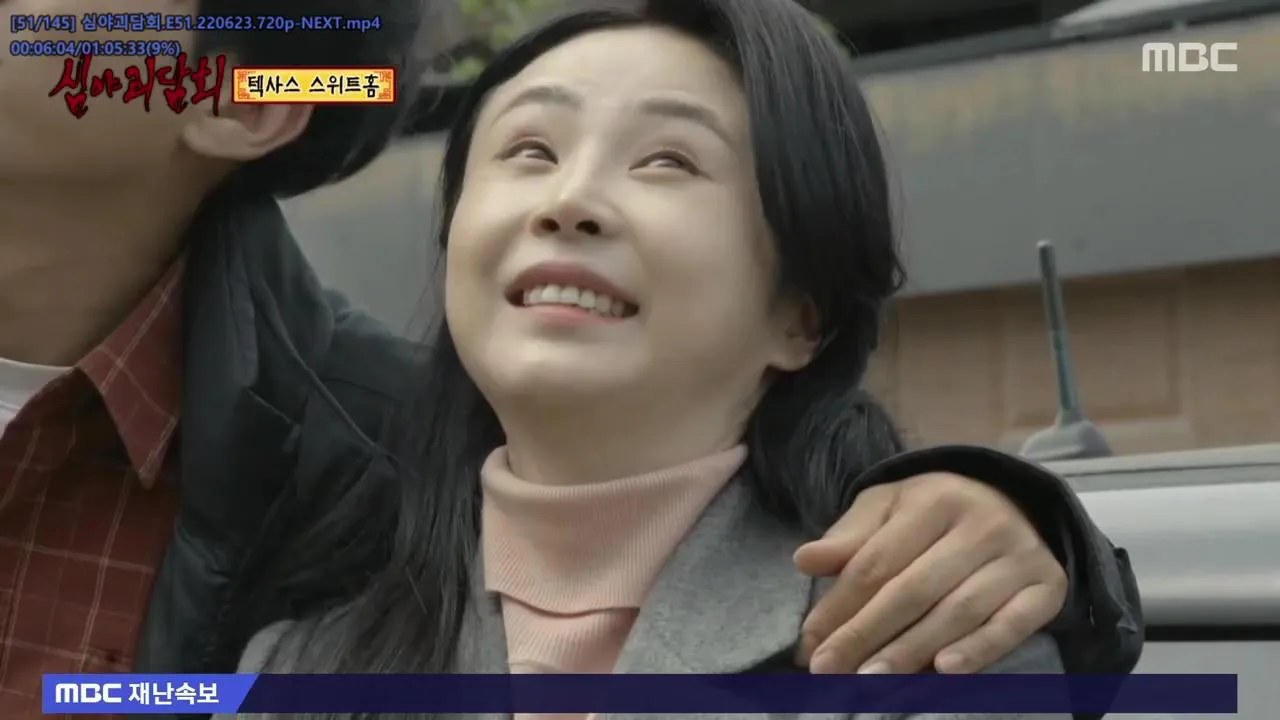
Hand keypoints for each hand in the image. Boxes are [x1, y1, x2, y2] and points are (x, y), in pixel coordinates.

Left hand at [793, 472, 1066, 673]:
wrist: (1017, 502)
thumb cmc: (936, 512)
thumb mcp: (889, 507)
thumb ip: (849, 537)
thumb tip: (804, 560)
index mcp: (933, 498)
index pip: (877, 561)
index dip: (840, 606)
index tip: (811, 645)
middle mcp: (981, 523)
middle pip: (912, 589)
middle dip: (867, 634)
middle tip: (832, 672)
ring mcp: (1019, 554)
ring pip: (958, 611)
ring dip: (912, 651)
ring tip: (873, 681)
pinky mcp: (1048, 585)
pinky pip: (1013, 624)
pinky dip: (980, 649)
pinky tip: (945, 671)